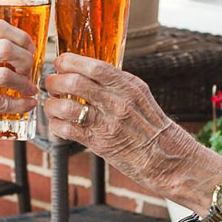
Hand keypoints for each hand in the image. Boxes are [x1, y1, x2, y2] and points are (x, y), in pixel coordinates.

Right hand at [0, 20, 38, 130]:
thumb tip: (8, 45)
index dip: (20, 36)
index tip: (29, 47)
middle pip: (6, 48)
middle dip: (26, 58)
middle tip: (31, 67)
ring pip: (5, 74)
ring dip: (25, 83)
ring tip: (30, 88)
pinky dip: (19, 104)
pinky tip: (27, 104)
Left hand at [44, 53, 196, 191]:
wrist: (170, 159)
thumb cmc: (153, 128)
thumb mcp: (141, 97)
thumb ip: (117, 84)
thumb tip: (87, 71)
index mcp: (130, 86)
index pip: (95, 66)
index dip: (71, 61)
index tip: (61, 62)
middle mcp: (119, 102)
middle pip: (76, 83)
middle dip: (55, 81)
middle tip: (51, 84)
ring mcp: (109, 124)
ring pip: (67, 107)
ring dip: (52, 105)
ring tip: (51, 105)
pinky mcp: (101, 144)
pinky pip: (68, 130)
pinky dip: (56, 125)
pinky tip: (58, 125)